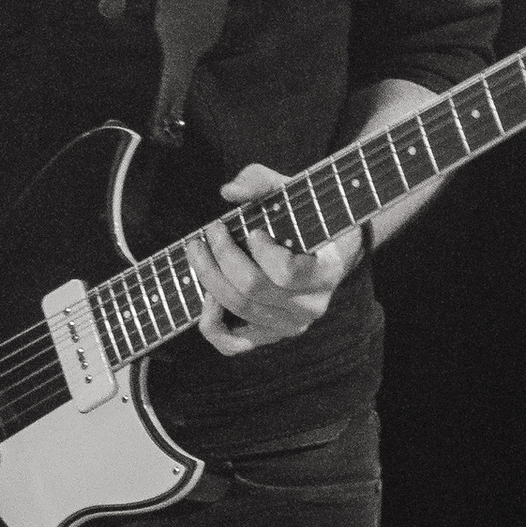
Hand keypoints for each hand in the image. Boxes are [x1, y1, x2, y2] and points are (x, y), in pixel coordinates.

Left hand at [188, 163, 363, 352]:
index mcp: (327, 272)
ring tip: (197, 250)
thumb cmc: (305, 217)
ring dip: (209, 277)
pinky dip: (211, 324)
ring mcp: (290, 326)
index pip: (287, 272)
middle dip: (222, 256)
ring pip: (239, 308)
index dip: (262, 251)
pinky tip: (205, 296)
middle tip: (210, 231)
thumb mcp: (291, 192)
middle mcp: (312, 306)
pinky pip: (233, 344)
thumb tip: (229, 192)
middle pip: (253, 288)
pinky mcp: (270, 336)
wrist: (325, 250)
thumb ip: (262, 182)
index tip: (252, 230)